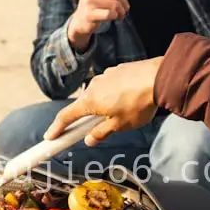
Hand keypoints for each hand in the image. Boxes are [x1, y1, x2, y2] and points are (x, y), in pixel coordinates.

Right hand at [43, 57, 163, 145]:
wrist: (159, 78)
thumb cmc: (138, 103)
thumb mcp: (120, 125)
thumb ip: (101, 132)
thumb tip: (89, 139)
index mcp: (89, 101)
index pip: (66, 116)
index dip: (57, 128)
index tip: (50, 137)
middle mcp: (93, 86)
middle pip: (84, 105)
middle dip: (86, 118)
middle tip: (91, 129)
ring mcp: (105, 76)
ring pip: (98, 95)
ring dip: (103, 106)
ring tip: (121, 114)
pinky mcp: (118, 71)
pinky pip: (110, 86)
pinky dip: (114, 95)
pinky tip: (129, 100)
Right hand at [67, 0, 134, 50]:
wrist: (82, 20)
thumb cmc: (96, 2)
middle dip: (124, 2)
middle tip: (125, 8)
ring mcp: (87, 2)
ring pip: (114, 4)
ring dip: (122, 11)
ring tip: (121, 13)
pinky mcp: (89, 15)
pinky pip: (110, 14)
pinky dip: (116, 16)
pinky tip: (115, 17)